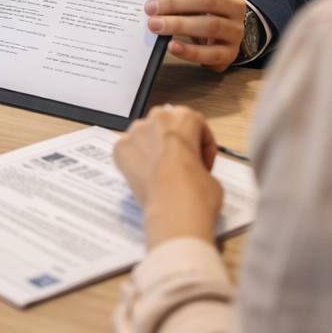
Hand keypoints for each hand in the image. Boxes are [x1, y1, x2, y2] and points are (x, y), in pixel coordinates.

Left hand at [114, 105, 223, 248]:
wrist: (175, 214)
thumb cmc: (196, 193)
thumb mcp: (210, 170)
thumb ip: (199, 158)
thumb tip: (191, 167)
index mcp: (183, 118)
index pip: (195, 123)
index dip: (202, 144)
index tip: (201, 157)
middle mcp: (157, 120)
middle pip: (168, 125)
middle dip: (176, 142)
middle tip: (184, 162)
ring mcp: (136, 134)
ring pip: (146, 135)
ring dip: (154, 148)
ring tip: (165, 172)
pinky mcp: (121, 150)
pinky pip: (130, 149)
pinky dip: (137, 160)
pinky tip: (149, 175)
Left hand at [144, 0, 247, 72]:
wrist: (223, 37)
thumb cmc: (203, 11)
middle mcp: (235, 5)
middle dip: (175, 2)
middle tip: (151, 8)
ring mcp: (235, 29)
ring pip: (211, 25)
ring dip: (179, 25)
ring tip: (155, 25)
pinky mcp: (231, 52)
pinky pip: (211, 53)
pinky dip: (190, 51)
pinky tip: (171, 46)